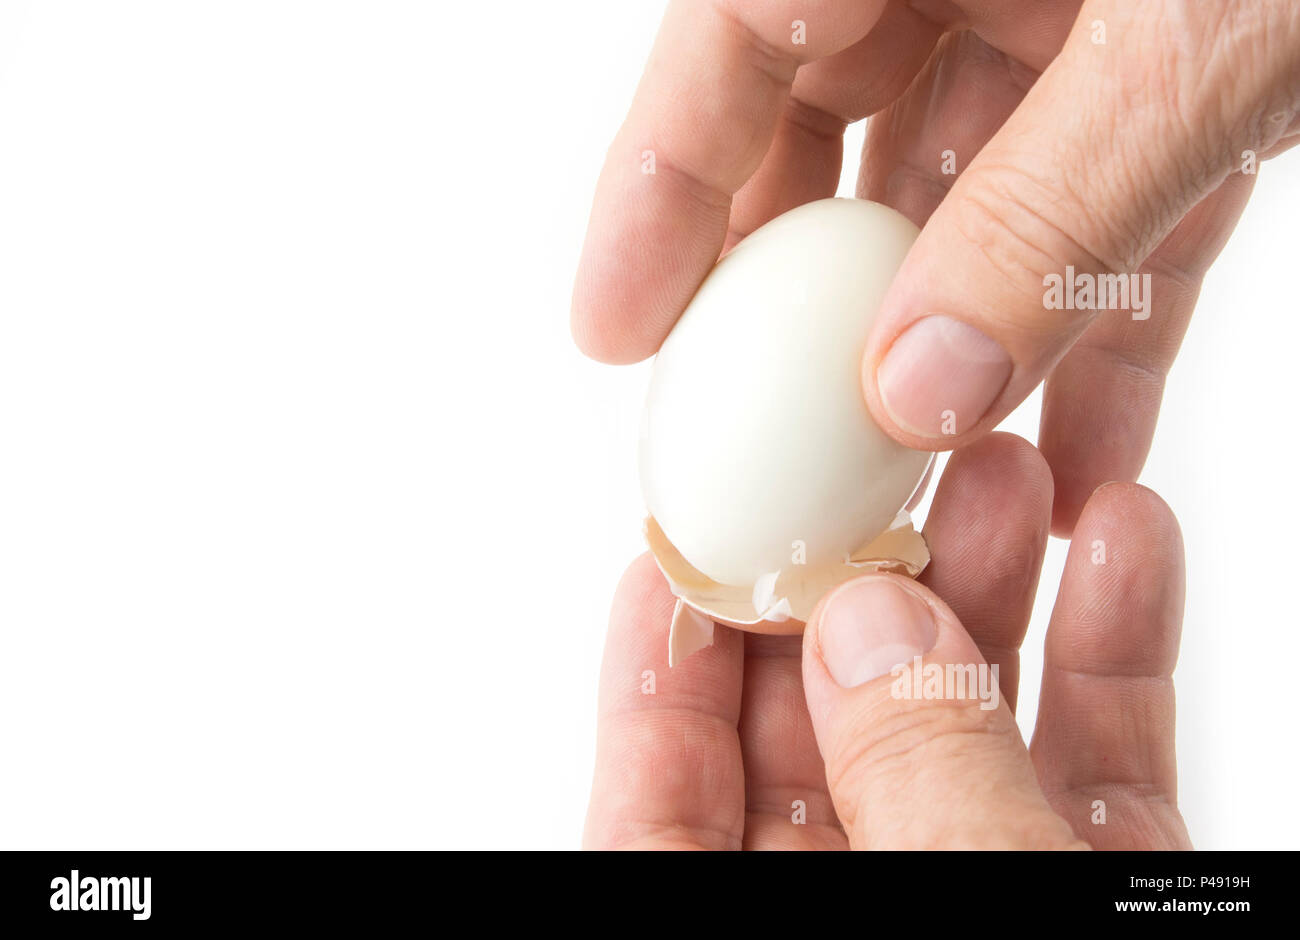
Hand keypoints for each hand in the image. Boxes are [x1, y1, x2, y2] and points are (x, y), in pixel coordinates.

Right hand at [571, 0, 1299, 534]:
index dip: (655, 193)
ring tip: (907, 485)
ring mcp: (1075, 21)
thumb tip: (911, 391)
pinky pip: (1102, 222)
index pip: (729, 40)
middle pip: (832, 140)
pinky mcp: (1180, 82)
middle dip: (798, 301)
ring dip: (948, 347)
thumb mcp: (1200, 30)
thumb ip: (1048, 213)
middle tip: (757, 434)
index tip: (613, 331)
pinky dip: (1092, 333)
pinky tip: (1072, 452)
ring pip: (964, 203)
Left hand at [583, 434, 1188, 848]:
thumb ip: (908, 775)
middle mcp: (862, 900)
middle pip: (828, 730)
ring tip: (1006, 464)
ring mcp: (987, 880)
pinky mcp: (1101, 881)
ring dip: (989, 585)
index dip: (662, 668)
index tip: (677, 543)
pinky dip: (1112, 648)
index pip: (664, 801)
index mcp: (757, 927)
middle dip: (855, 582)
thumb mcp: (950, 901)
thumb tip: (865, 625)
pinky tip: (1123, 536)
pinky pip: (1100, 757)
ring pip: (967, 726)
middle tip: (872, 463)